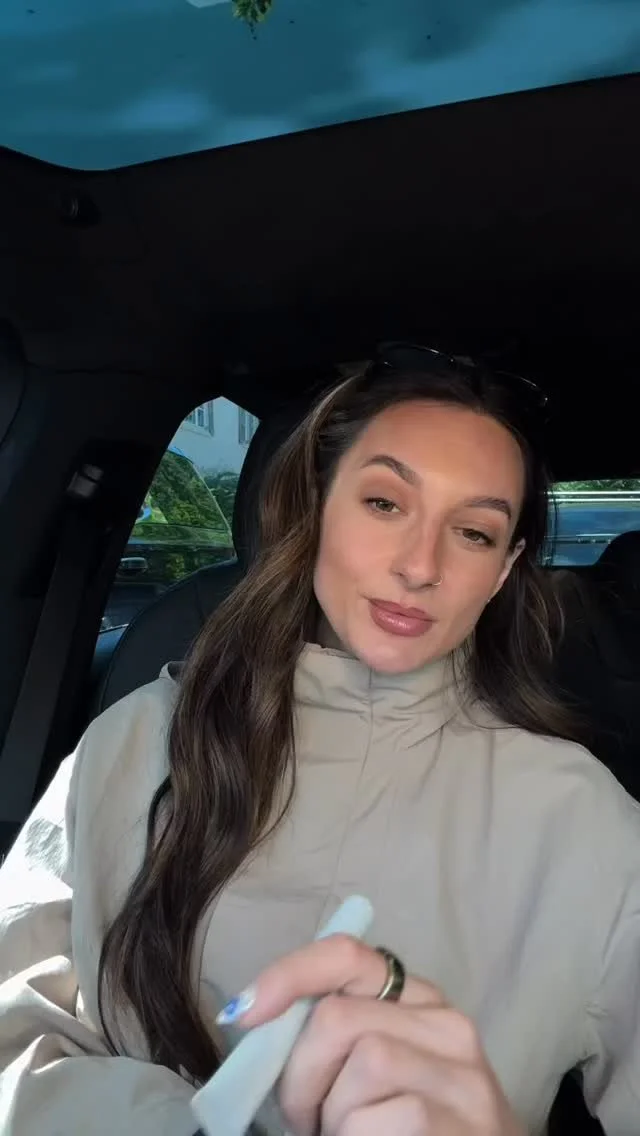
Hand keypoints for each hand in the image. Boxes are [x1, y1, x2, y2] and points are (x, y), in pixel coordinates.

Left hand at [229, 934, 526, 1135]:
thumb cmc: (410, 1125)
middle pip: (337, 1019)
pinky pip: (371, 1123)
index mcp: (419, 1000)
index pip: (348, 955)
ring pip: (359, 1069)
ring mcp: (462, 1076)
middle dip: (300, 1073)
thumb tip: (252, 1013)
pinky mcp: (460, 1125)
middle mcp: (448, 1026)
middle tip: (305, 1116)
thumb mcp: (377, 1070)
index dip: (290, 975)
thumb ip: (337, 1035)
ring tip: (346, 1134)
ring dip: (331, 1117)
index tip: (245, 1011)